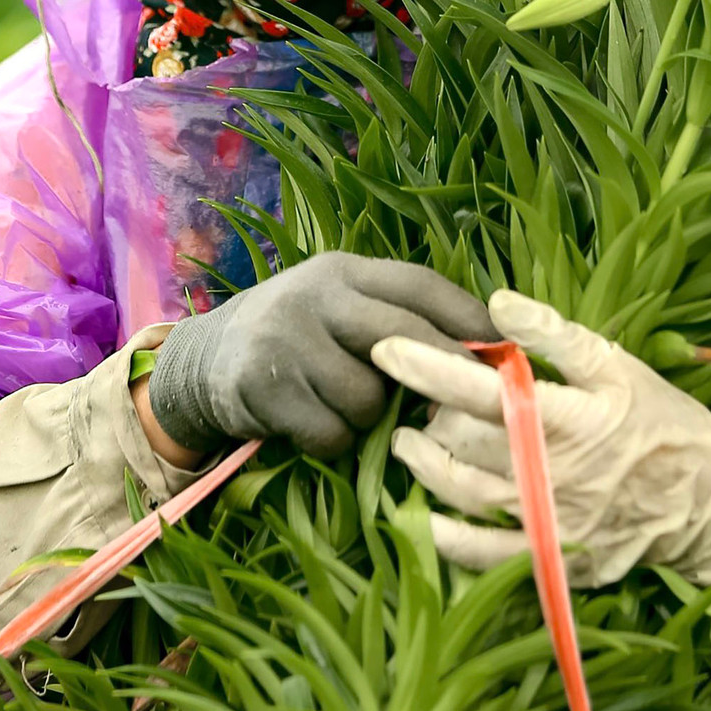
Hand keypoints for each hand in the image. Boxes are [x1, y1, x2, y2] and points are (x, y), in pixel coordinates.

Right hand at [146, 252, 491, 458]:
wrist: (204, 360)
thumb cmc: (297, 336)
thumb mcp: (337, 307)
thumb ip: (391, 318)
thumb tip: (482, 352)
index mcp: (343, 270)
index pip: (418, 285)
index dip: (466, 316)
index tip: (506, 348)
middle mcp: (315, 295)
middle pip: (402, 336)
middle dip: (442, 373)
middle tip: (465, 405)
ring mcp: (285, 338)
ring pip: (367, 396)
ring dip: (369, 418)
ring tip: (347, 410)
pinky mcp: (262, 386)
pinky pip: (329, 431)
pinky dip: (332, 440)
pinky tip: (313, 427)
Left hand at [372, 287, 710, 585]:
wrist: (710, 501)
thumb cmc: (661, 421)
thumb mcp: (617, 364)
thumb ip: (555, 335)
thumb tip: (498, 302)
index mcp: (571, 417)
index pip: (482, 388)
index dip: (428, 367)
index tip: (385, 347)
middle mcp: (555, 475)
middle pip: (465, 442)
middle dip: (428, 415)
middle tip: (415, 398)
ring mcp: (553, 524)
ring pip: (466, 494)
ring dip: (425, 468)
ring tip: (409, 444)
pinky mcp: (555, 561)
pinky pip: (488, 557)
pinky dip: (449, 539)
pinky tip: (424, 519)